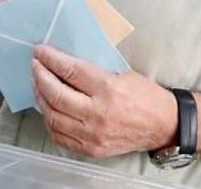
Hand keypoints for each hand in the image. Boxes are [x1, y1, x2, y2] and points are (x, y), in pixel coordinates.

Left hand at [31, 44, 176, 157]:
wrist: (165, 126)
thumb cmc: (145, 96)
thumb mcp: (122, 74)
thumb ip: (92, 70)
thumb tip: (63, 60)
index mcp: (108, 90)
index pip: (70, 71)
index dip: (50, 59)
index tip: (40, 51)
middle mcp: (99, 114)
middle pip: (56, 94)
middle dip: (40, 76)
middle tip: (35, 65)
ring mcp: (93, 135)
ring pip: (53, 116)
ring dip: (40, 97)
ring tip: (38, 84)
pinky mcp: (91, 149)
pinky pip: (59, 135)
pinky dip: (49, 120)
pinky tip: (47, 107)